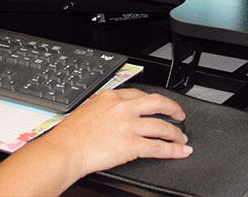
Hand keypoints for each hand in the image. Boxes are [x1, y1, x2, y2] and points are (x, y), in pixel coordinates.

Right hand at [41, 88, 191, 178]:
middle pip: (158, 103)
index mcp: (112, 96)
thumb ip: (106, 108)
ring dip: (176, 134)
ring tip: (181, 139)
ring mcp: (129, 126)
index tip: (160, 105)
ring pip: (162, 127)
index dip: (155, 101)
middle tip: (180, 116)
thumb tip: (116, 113)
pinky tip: (180, 152)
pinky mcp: (132, 145)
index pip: (141, 95)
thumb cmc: (71, 133)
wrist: (66, 149)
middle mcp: (123, 108)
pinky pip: (159, 147)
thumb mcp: (89, 109)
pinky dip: (174, 150)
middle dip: (174, 109)